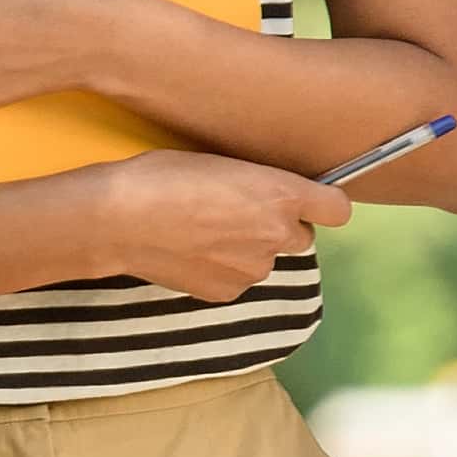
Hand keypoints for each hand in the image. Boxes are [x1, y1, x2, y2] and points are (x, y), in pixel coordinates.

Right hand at [57, 150, 359, 302]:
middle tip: (237, 214)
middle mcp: (277, 235)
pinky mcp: (227, 293)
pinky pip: (236, 279)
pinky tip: (190, 254)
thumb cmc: (163, 176)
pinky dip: (221, 270)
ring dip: (247, 250)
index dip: (321, 205)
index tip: (305, 202)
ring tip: (203, 234)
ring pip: (264, 260)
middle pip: (300, 237)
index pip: (337, 209)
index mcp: (281, 194)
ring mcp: (253, 269)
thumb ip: (258, 183)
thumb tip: (266, 196)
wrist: (119, 219)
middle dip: (277, 227)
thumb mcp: (222, 163)